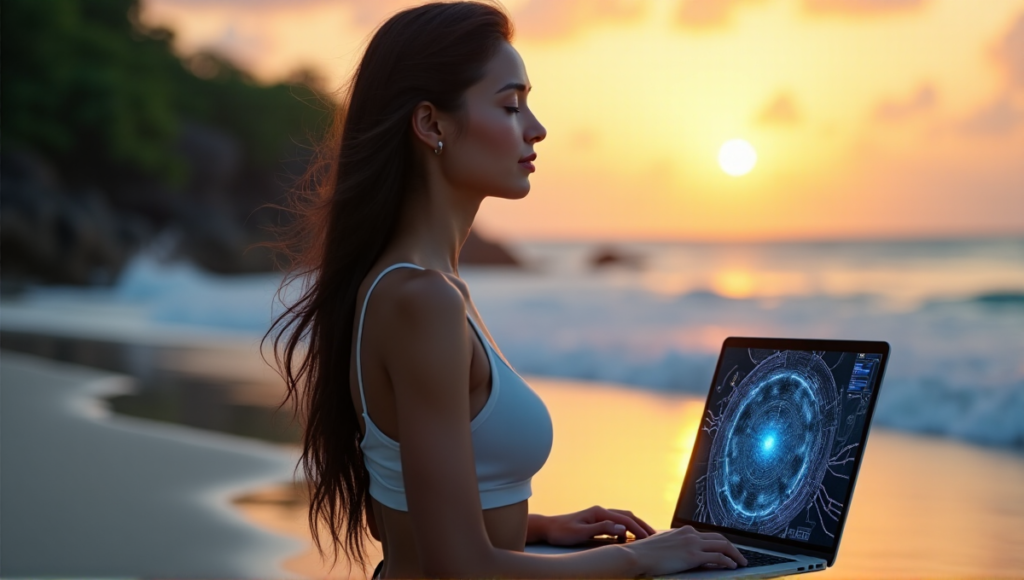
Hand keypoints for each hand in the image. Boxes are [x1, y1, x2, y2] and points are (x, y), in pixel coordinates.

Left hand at [535, 505, 655, 545]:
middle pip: (627, 515)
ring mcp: (599, 515)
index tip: (649, 539)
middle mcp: (601, 511)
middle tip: (655, 536)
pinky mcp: (596, 521)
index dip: (638, 529)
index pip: (624, 520)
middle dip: (641, 525)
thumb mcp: (581, 532)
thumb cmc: (562, 532)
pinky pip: (616, 523)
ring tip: (647, 536)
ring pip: (623, 518)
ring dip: (635, 525)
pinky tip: (629, 538)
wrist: (548, 528)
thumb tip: (623, 529)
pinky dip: (626, 528)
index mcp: (599, 512)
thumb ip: (602, 530)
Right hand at [626, 525, 747, 575]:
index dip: (719, 544)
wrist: (637, 555)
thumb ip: (675, 547)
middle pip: (719, 538)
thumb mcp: (663, 546)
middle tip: (740, 556)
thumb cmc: (645, 553)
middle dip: (732, 547)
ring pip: (723, 545)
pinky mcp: (693, 555)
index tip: (726, 551)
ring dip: (735, 554)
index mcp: (683, 531)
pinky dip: (728, 561)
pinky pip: (717, 557)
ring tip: (741, 563)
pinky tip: (732, 566)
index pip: (707, 536)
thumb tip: (681, 555)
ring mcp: (692, 543)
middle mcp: (690, 534)